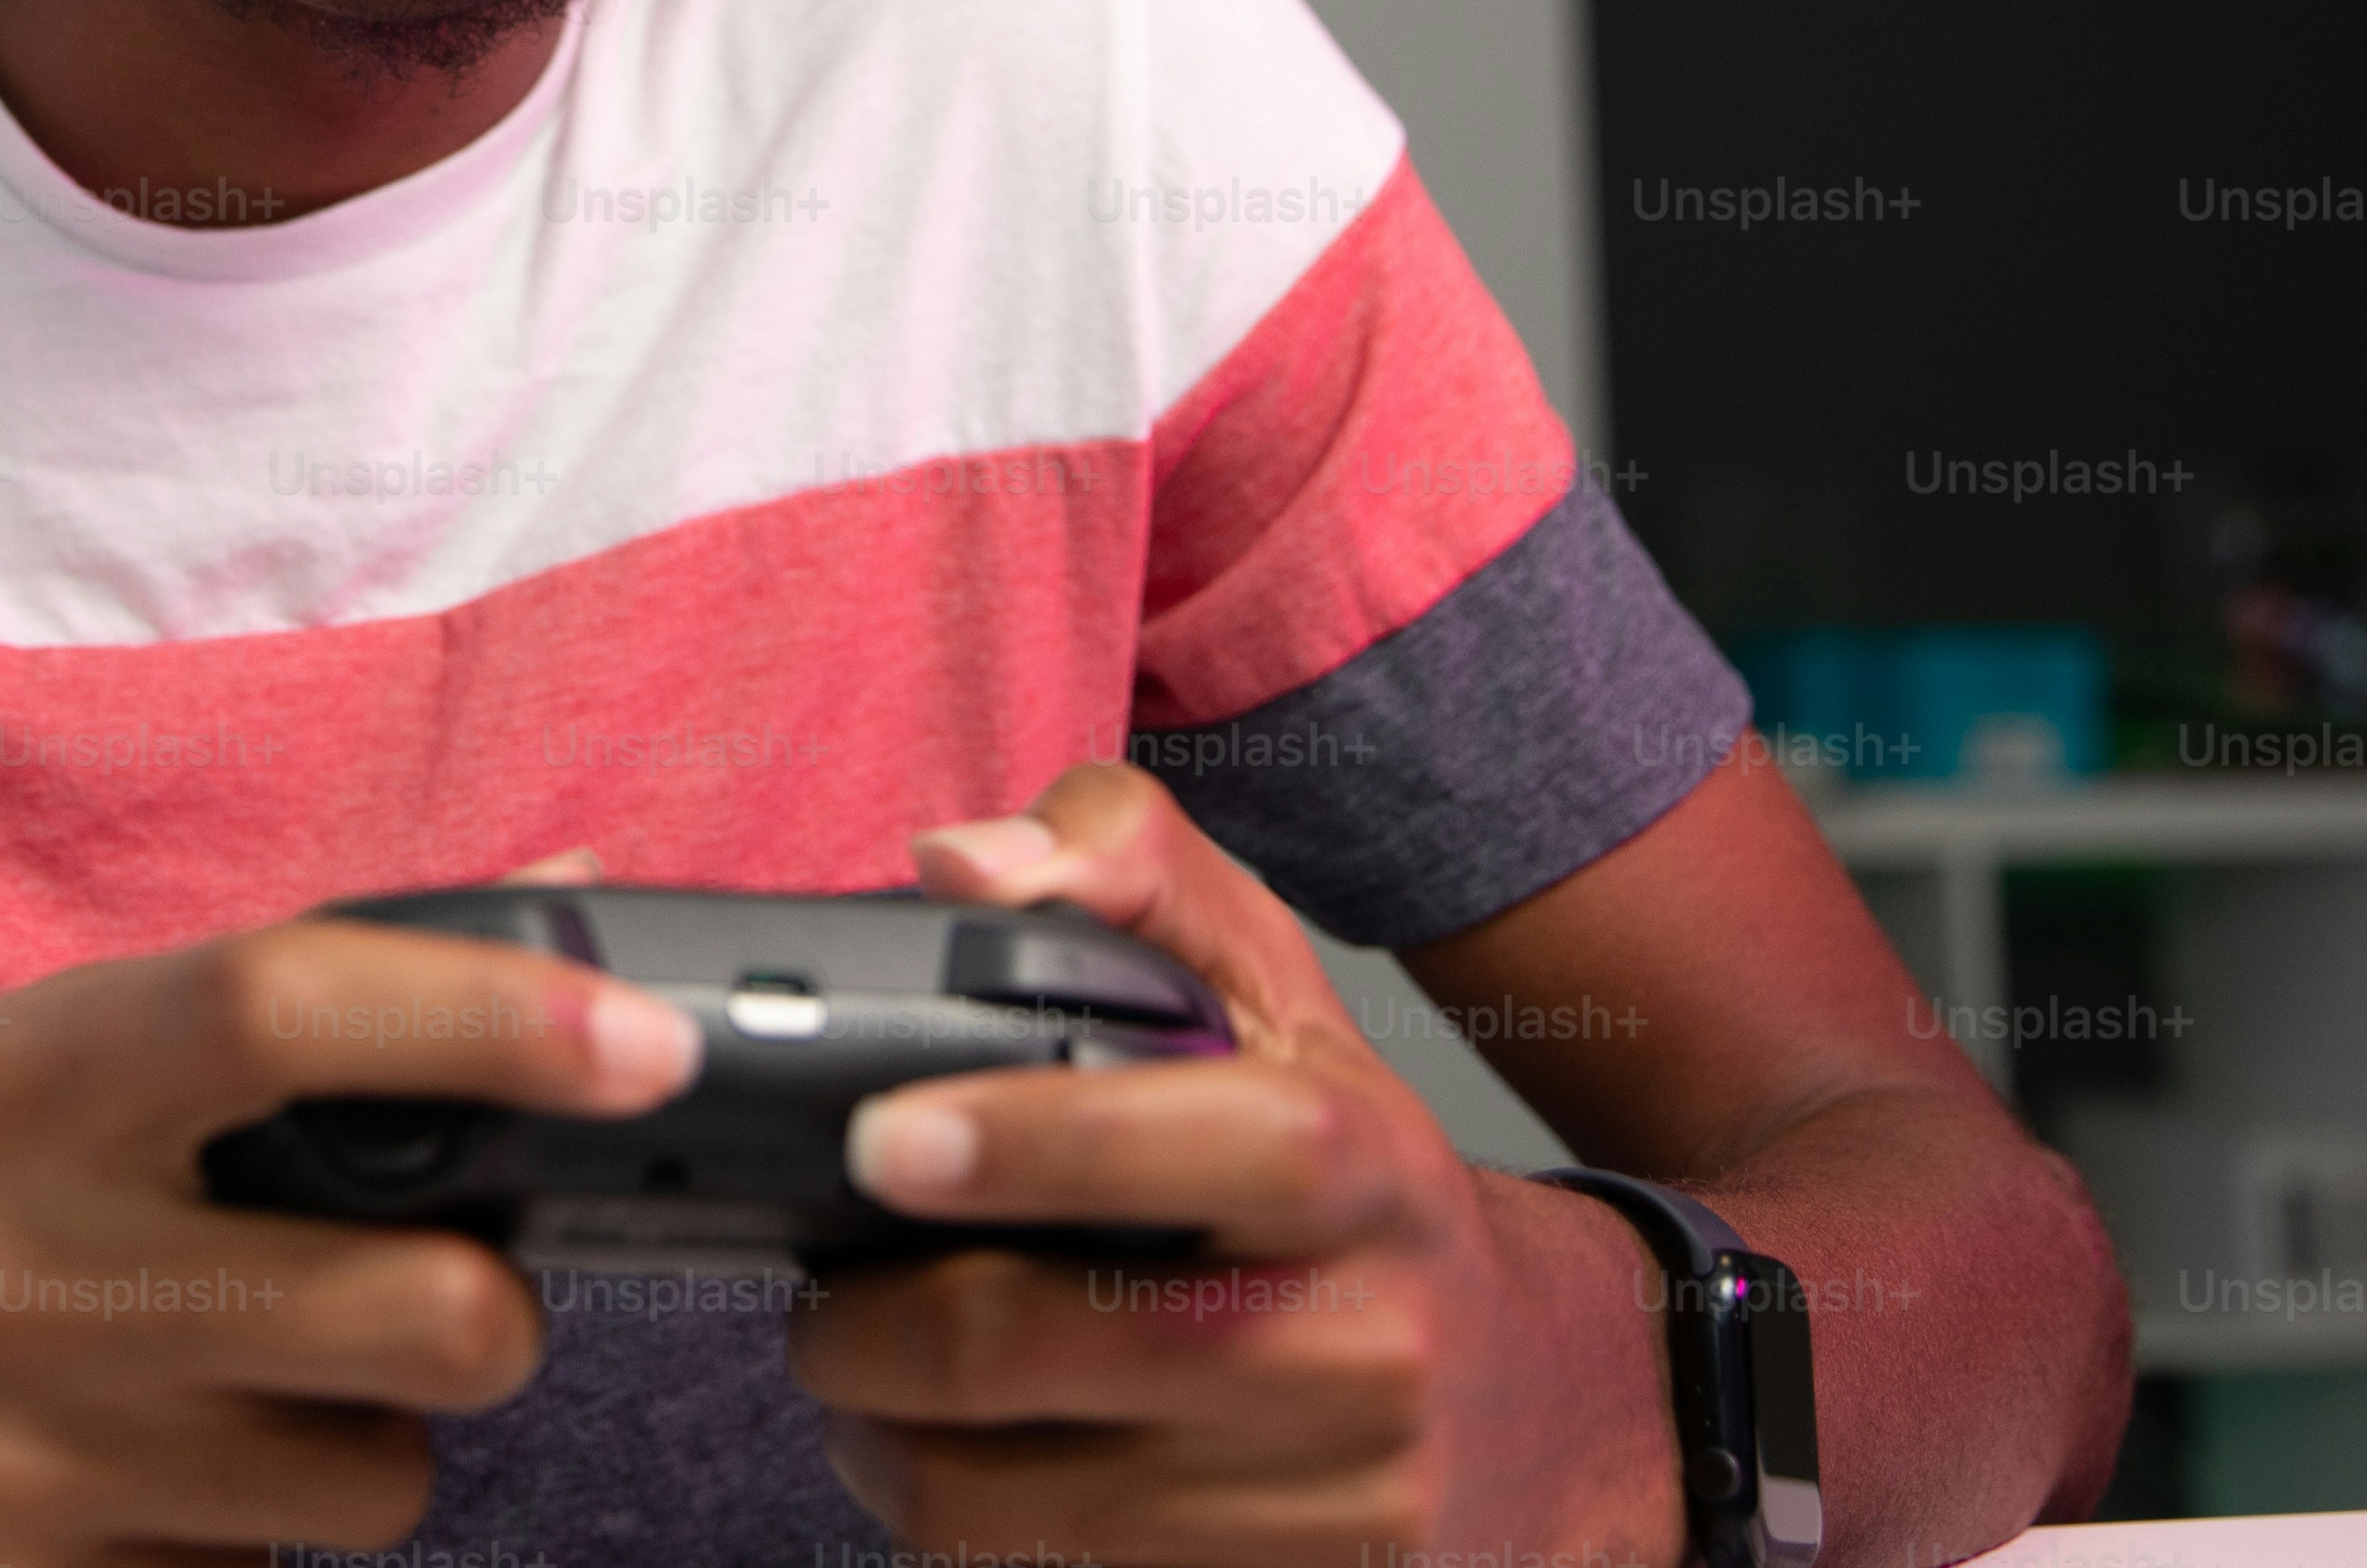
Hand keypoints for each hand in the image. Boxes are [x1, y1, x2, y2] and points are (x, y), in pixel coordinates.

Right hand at [0, 859, 696, 1564]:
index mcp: (22, 1077)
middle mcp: (23, 1264)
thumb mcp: (20, 1049)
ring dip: (361, 1448)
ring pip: (374, 1487)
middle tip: (433, 1285)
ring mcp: (17, 1460)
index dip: (494, 1019)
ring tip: (239, 1394)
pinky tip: (139, 1490)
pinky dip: (237, 1549)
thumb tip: (563, 904)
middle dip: (483, 1309)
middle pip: (422, 1310)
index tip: (645, 1036)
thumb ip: (273, 1000)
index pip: (292, 1011)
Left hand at [788, 763, 1687, 1567]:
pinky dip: (968, 1541)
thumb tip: (964, 866)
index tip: (881, 1140)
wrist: (1543, 1397)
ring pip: (1019, 1510)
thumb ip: (1128, 867)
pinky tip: (959, 1473)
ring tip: (870, 1392)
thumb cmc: (1362, 1182)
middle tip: (823, 1301)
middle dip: (872, 1328)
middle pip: (1049, 1347)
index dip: (1030, 1142)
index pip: (1205, 1144)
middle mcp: (1362, 1343)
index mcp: (1360, 1166)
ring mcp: (1336, 1504)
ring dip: (893, 1452)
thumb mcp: (1278, 992)